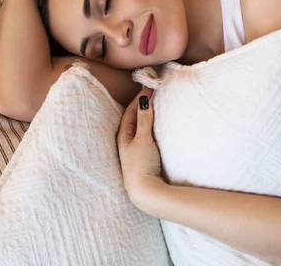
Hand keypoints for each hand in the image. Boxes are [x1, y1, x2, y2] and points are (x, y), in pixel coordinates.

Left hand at [116, 87, 166, 211]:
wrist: (145, 191)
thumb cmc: (141, 164)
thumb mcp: (143, 139)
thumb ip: (144, 119)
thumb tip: (144, 99)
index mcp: (123, 136)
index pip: (130, 111)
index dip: (139, 99)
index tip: (149, 88)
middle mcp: (126, 142)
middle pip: (133, 119)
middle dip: (142, 106)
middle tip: (153, 94)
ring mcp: (134, 150)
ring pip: (139, 128)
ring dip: (146, 117)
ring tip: (155, 107)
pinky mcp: (143, 158)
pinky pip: (145, 136)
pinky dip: (150, 127)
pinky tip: (157, 127)